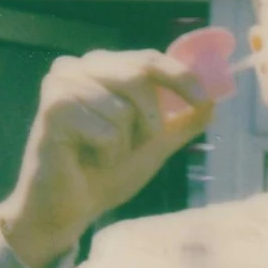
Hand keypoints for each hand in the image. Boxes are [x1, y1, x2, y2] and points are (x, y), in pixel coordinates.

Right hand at [0, 49, 213, 267]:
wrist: (67, 209)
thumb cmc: (104, 174)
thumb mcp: (153, 145)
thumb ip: (180, 123)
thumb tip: (213, 102)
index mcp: (99, 68)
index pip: (147, 59)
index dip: (180, 77)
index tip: (202, 100)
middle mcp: (76, 67)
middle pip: (138, 76)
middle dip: (150, 119)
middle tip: (138, 145)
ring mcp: (61, 85)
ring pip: (124, 108)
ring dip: (124, 144)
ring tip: (102, 155)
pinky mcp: (53, 111)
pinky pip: (107, 131)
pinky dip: (107, 155)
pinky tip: (86, 162)